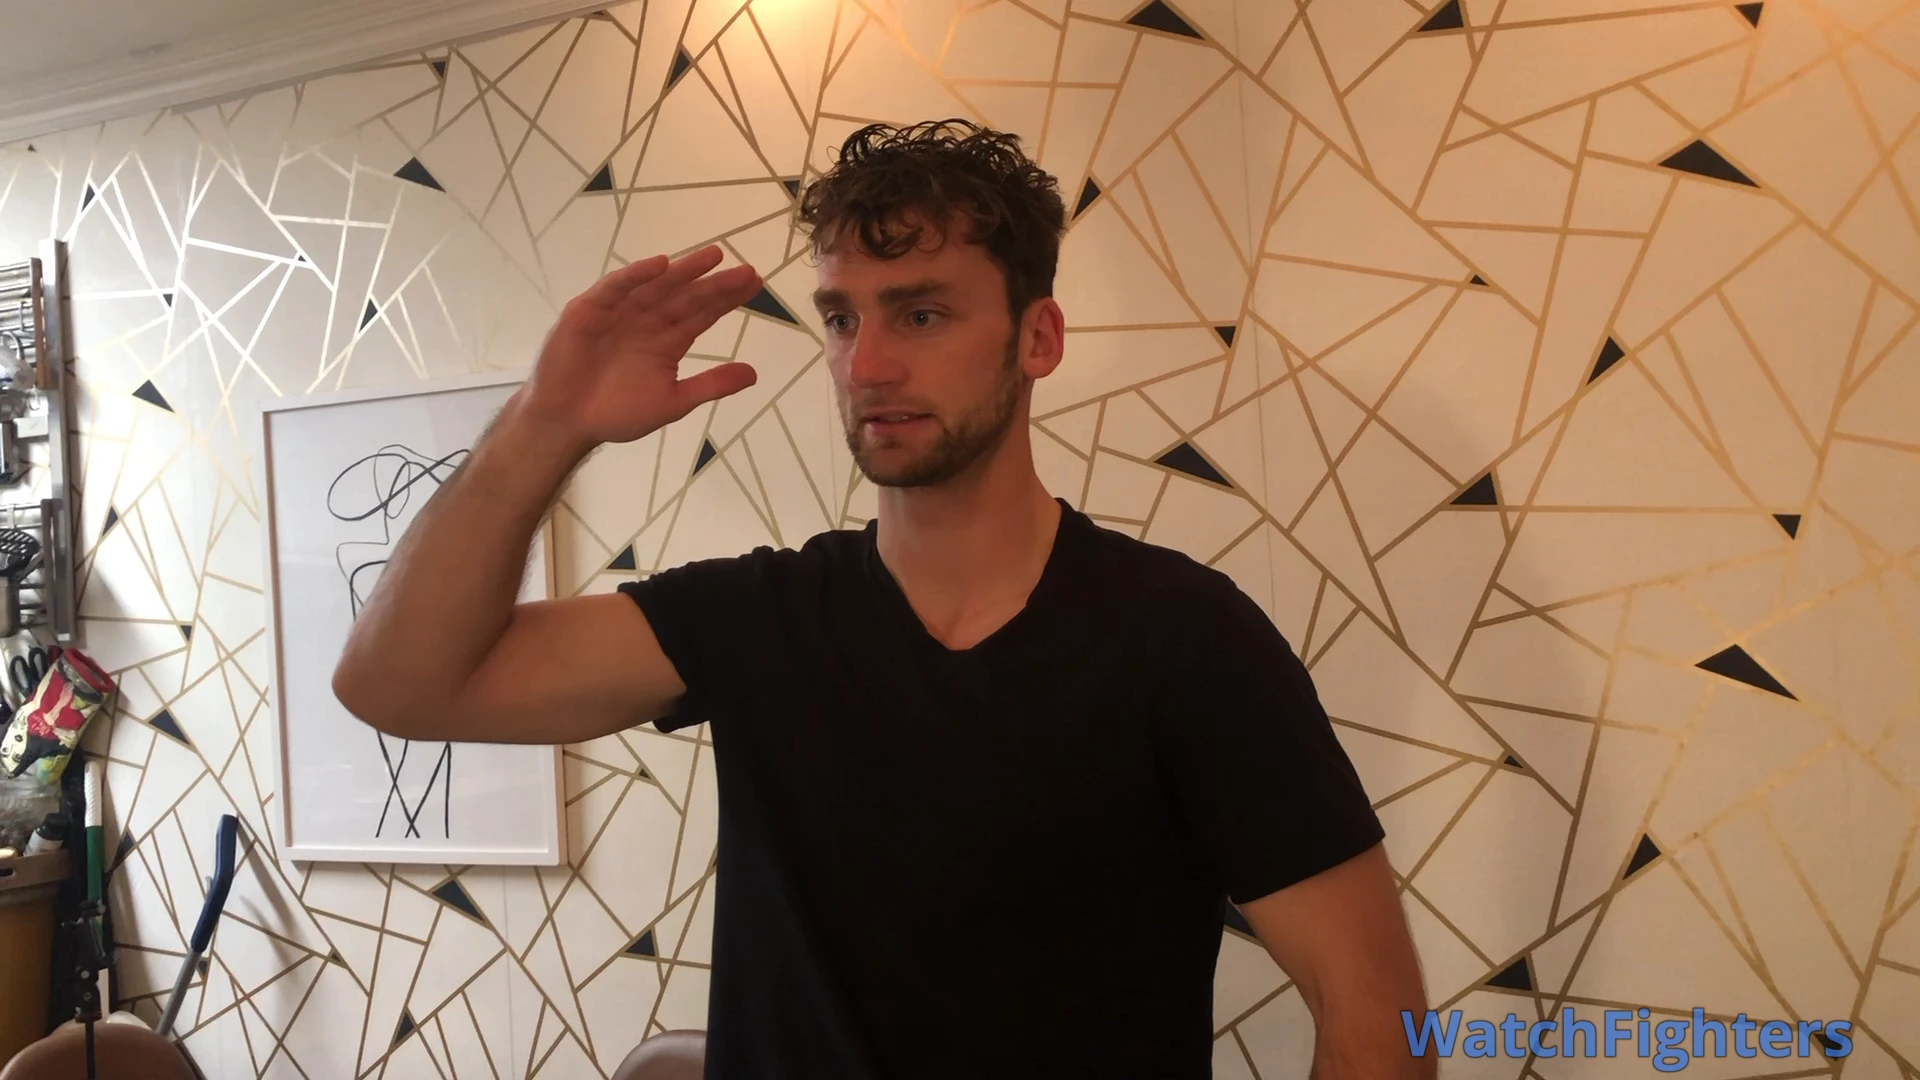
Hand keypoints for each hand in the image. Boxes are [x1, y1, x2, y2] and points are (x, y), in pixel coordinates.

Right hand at [520, 245, 762, 449]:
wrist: (568, 422)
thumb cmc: (617, 413)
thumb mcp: (672, 401)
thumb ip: (710, 385)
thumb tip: (754, 375)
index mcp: (668, 340)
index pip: (703, 313)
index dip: (727, 298)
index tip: (754, 282)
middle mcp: (648, 320)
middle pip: (687, 296)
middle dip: (715, 283)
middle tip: (746, 270)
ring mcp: (620, 312)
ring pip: (657, 286)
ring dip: (684, 271)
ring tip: (714, 256)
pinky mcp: (591, 309)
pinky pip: (616, 288)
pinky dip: (636, 275)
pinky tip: (660, 264)